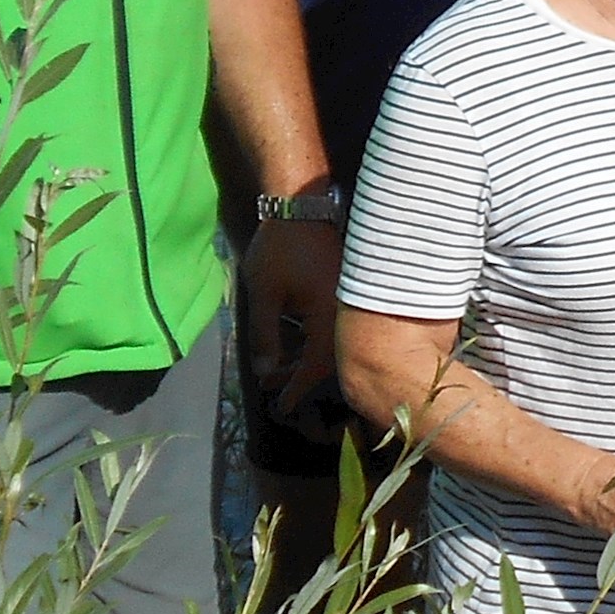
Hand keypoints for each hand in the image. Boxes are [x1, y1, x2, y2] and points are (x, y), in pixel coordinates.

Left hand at [240, 217, 343, 422]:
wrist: (302, 206)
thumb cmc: (280, 249)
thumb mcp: (264, 295)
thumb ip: (265, 337)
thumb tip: (267, 373)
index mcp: (331, 317)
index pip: (316, 367)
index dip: (297, 389)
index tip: (282, 408)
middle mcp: (348, 314)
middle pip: (328, 361)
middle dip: (298, 377)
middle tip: (271, 389)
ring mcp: (349, 304)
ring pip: (331, 345)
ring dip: (305, 359)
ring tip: (277, 370)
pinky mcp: (346, 295)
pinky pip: (333, 328)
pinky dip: (314, 341)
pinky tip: (295, 346)